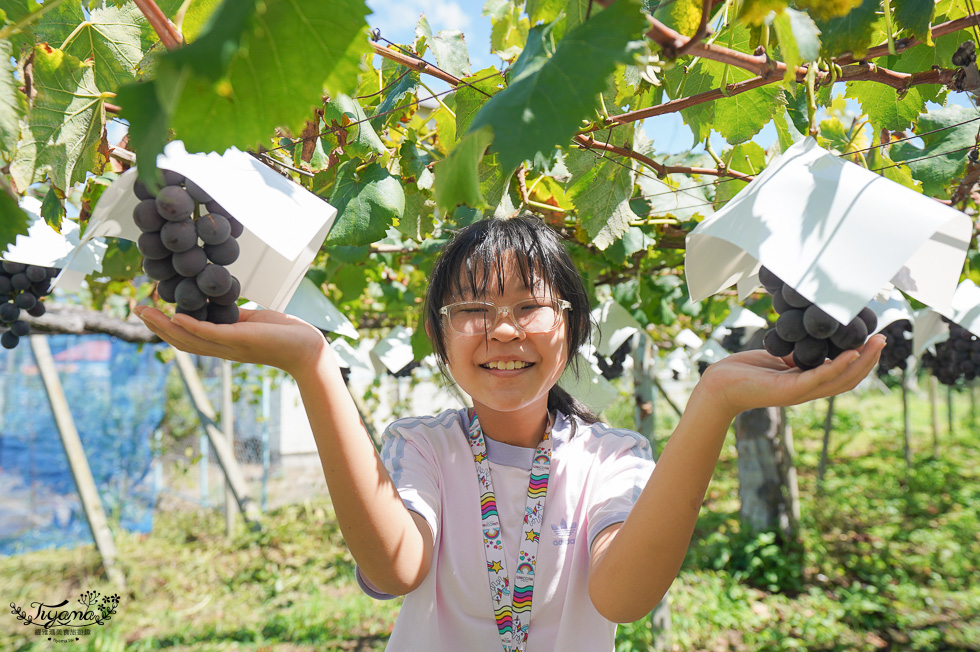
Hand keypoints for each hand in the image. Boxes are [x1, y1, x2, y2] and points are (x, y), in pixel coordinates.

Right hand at [133, 305, 330, 376]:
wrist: (308, 349)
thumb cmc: (284, 334)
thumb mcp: (252, 322)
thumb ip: (232, 316)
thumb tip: (219, 304)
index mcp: (223, 345)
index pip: (186, 338)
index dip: (165, 327)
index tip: (148, 310)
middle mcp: (222, 350)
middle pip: (180, 340)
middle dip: (155, 325)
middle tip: (135, 308)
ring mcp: (230, 347)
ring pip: (189, 339)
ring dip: (165, 326)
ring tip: (146, 311)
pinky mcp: (241, 341)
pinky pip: (211, 333)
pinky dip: (192, 325)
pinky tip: (176, 316)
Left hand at [698, 334, 885, 418]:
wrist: (719, 384)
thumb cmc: (745, 371)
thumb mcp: (778, 359)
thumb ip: (797, 355)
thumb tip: (812, 341)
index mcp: (807, 383)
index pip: (843, 375)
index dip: (862, 360)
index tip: (874, 340)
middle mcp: (808, 390)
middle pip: (849, 379)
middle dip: (869, 360)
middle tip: (884, 339)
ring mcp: (799, 392)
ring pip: (839, 380)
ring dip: (861, 362)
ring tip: (875, 343)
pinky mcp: (788, 390)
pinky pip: (818, 377)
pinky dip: (837, 366)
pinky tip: (850, 353)